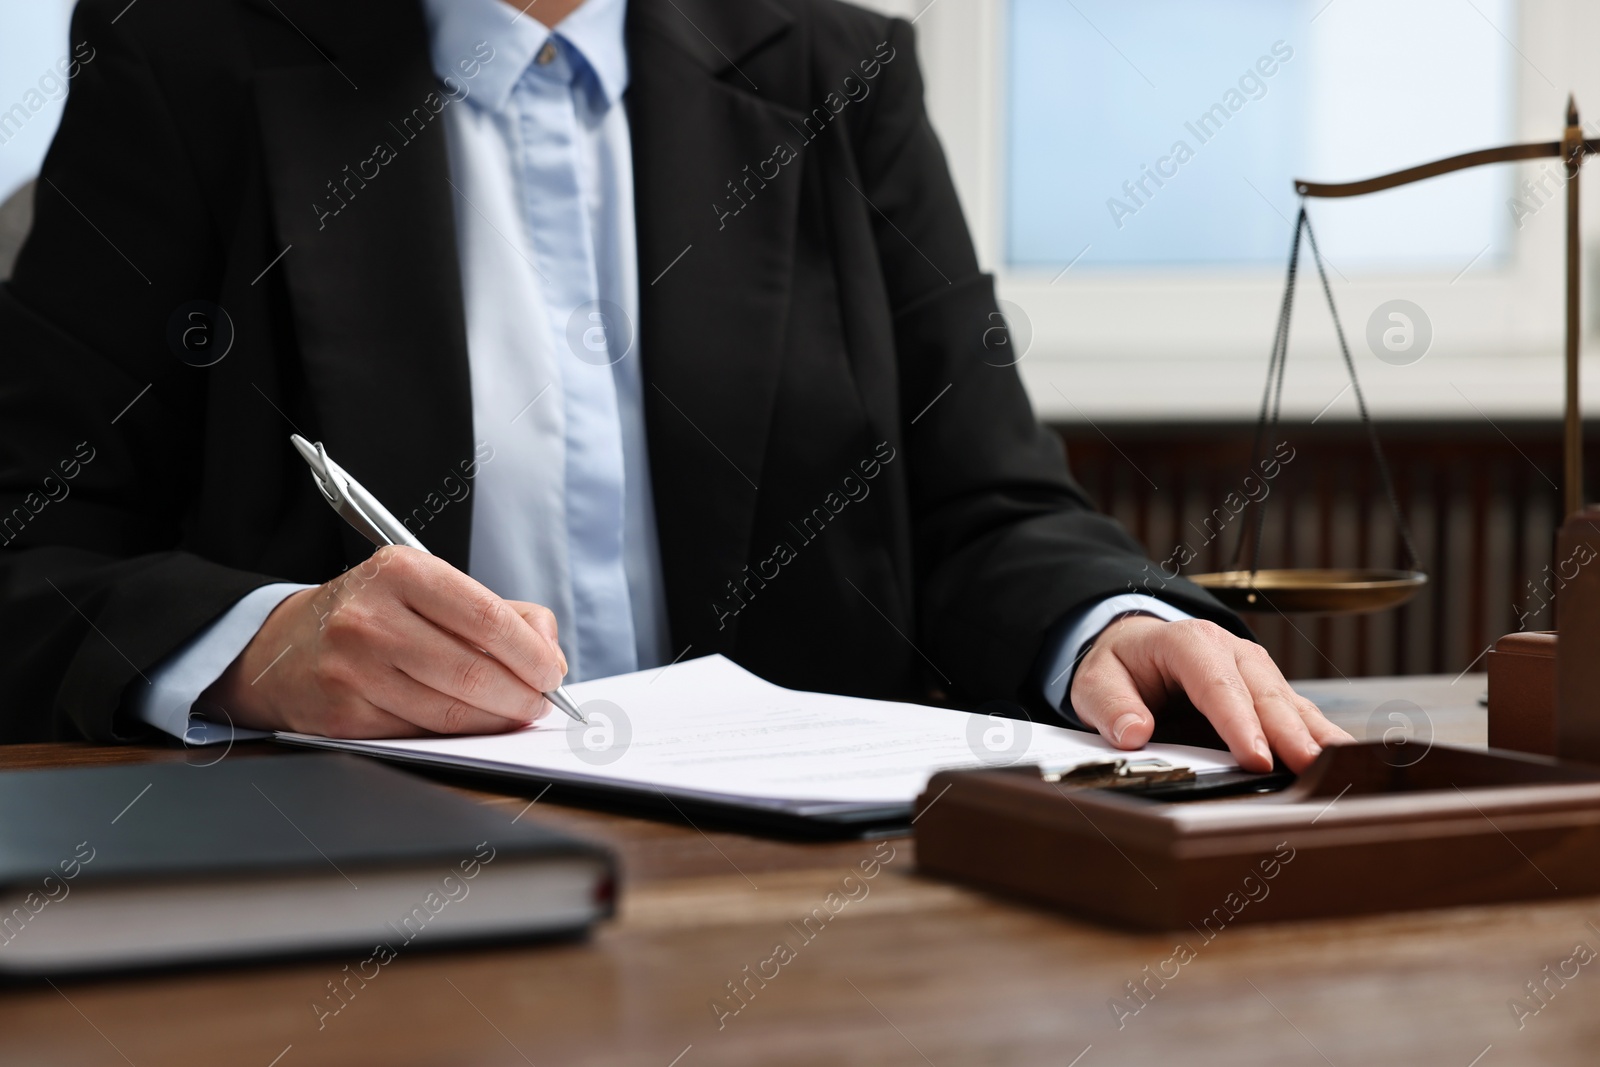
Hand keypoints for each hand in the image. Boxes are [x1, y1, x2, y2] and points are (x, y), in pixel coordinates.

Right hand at [203, 546, 567, 737]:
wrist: (284, 645)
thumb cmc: (375, 614)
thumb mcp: (430, 588)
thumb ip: (501, 612)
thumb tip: (549, 653)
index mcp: (401, 572)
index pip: (487, 618)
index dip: (531, 654)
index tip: (552, 673)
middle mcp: (371, 618)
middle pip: (473, 671)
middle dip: (521, 695)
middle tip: (539, 703)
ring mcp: (352, 670)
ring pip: (449, 712)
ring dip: (495, 720)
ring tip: (513, 714)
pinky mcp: (343, 716)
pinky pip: (420, 734)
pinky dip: (456, 735)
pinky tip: (469, 725)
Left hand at [1068, 615, 1352, 772]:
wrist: (1135, 646)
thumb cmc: (1120, 666)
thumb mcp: (1096, 681)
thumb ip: (1110, 705)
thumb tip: (1132, 733)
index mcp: (1187, 642)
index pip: (1215, 683)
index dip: (1238, 722)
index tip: (1254, 759)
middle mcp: (1231, 651)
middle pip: (1264, 694)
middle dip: (1289, 733)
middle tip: (1310, 769)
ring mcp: (1256, 670)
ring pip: (1291, 702)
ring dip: (1316, 736)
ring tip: (1340, 769)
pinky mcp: (1269, 691)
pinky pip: (1301, 713)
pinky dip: (1323, 735)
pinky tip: (1345, 760)